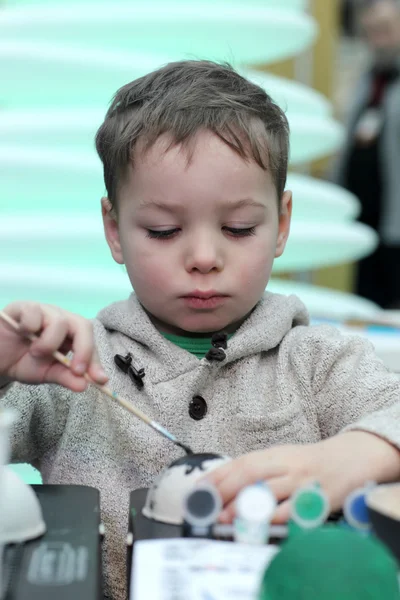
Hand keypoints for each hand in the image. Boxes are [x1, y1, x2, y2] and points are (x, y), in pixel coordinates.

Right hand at [0, 301, 107, 391]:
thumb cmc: (23, 361)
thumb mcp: (46, 373)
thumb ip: (65, 377)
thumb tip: (84, 385)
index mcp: (70, 335)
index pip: (90, 343)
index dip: (96, 361)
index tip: (99, 380)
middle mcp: (61, 319)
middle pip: (83, 325)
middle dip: (84, 350)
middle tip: (75, 370)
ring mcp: (44, 311)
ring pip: (60, 321)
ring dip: (49, 343)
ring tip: (35, 353)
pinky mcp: (24, 307)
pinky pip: (34, 314)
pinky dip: (29, 327)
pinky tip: (22, 334)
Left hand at [206, 432, 399, 523]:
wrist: (349, 458)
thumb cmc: (310, 463)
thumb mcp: (281, 460)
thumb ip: (258, 471)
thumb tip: (224, 487)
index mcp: (272, 454)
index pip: (239, 462)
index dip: (217, 474)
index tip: (198, 489)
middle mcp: (283, 464)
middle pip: (249, 471)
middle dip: (224, 487)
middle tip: (206, 504)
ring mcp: (300, 480)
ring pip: (269, 489)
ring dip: (245, 504)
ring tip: (226, 516)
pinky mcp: (315, 496)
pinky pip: (294, 508)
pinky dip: (277, 517)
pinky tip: (263, 524)